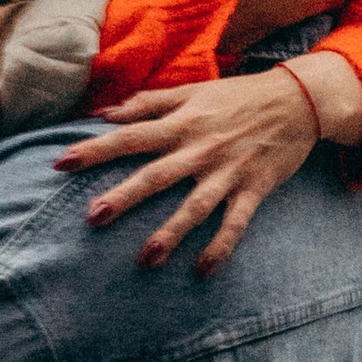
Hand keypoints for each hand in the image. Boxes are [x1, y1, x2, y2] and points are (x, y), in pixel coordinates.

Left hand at [57, 65, 334, 274]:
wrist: (299, 100)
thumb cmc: (237, 96)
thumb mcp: (192, 91)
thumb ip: (148, 103)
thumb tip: (104, 113)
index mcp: (181, 123)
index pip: (130, 136)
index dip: (96, 149)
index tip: (61, 163)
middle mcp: (200, 149)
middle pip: (156, 175)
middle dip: (124, 196)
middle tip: (93, 217)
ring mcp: (228, 172)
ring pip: (195, 206)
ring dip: (171, 232)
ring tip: (145, 259)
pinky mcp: (254, 189)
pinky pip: (236, 223)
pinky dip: (221, 246)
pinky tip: (202, 270)